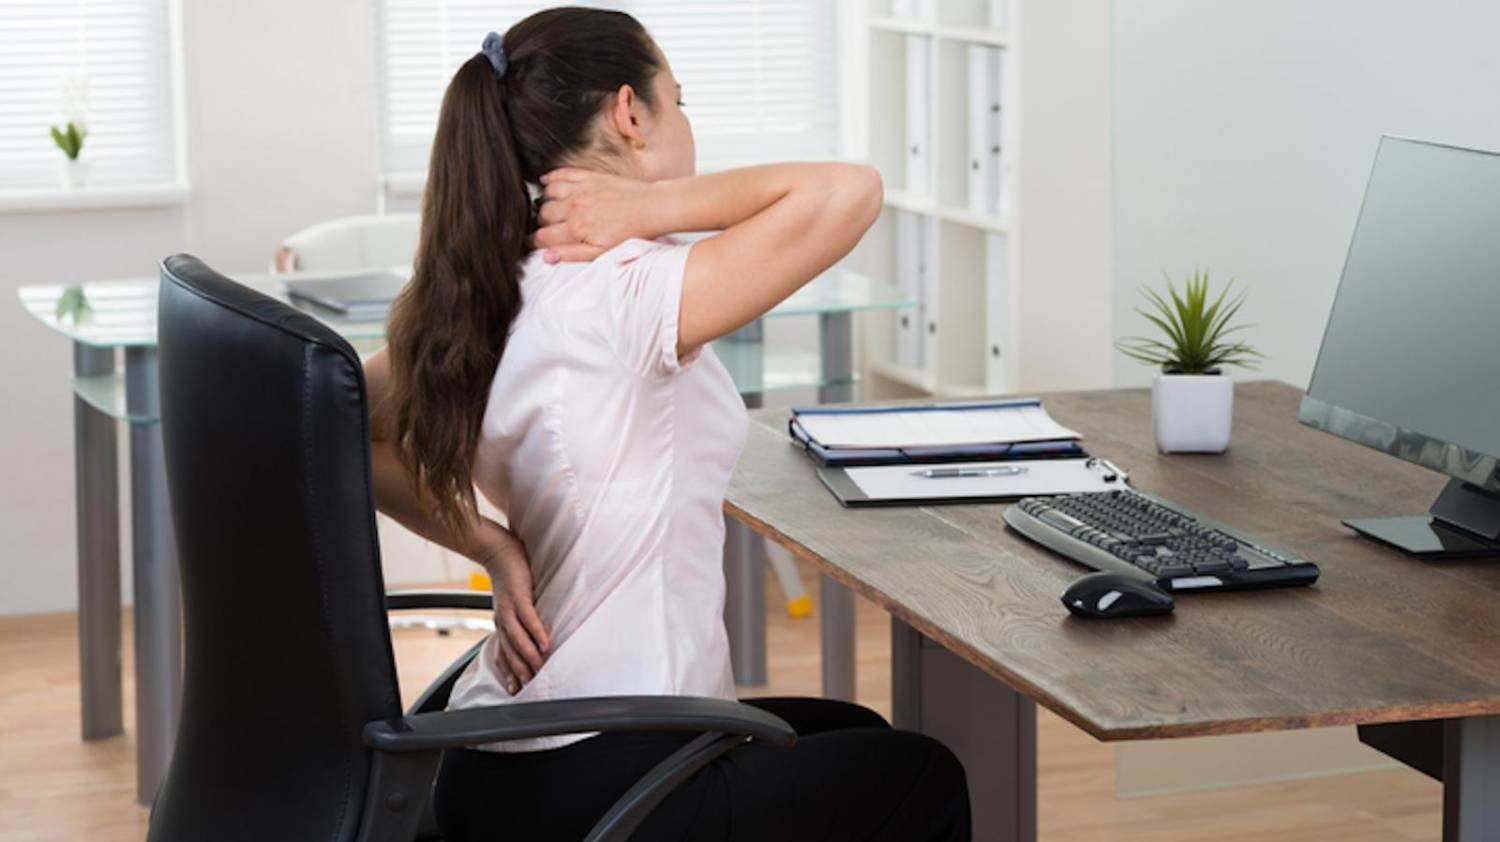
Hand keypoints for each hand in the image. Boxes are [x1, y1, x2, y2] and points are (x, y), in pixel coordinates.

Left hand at [477, 528, 549, 692]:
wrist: (498, 552)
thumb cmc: (511, 577)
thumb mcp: (514, 603)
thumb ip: (523, 619)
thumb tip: (536, 634)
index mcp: (501, 624)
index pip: (504, 654)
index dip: (509, 673)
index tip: (516, 691)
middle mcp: (502, 621)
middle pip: (510, 652)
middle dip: (520, 672)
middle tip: (531, 689)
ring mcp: (509, 610)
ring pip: (517, 639)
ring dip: (528, 657)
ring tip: (540, 671)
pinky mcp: (518, 597)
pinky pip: (528, 619)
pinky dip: (536, 633)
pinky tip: (545, 645)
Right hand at [532, 168, 655, 262]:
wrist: (650, 208)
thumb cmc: (630, 231)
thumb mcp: (602, 251)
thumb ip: (572, 254)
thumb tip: (548, 257)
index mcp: (577, 228)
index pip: (543, 236)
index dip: (533, 241)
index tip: (531, 242)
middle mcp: (574, 207)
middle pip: (543, 214)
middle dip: (540, 223)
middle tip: (545, 227)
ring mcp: (580, 189)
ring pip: (548, 193)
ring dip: (544, 201)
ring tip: (547, 208)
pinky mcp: (588, 176)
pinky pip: (562, 173)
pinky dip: (551, 177)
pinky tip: (546, 182)